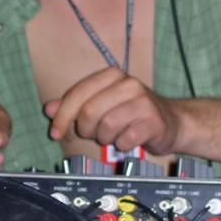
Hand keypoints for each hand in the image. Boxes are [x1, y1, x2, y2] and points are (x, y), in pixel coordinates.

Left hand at [44, 66, 180, 155]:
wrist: (171, 122)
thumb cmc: (131, 113)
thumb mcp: (101, 105)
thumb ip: (74, 105)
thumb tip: (48, 109)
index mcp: (112, 75)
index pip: (78, 94)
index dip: (62, 116)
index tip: (55, 133)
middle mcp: (128, 84)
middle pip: (89, 111)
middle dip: (85, 129)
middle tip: (93, 133)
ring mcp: (143, 102)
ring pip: (106, 126)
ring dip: (104, 138)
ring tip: (112, 135)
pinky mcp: (154, 121)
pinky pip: (125, 139)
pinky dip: (121, 145)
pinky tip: (128, 140)